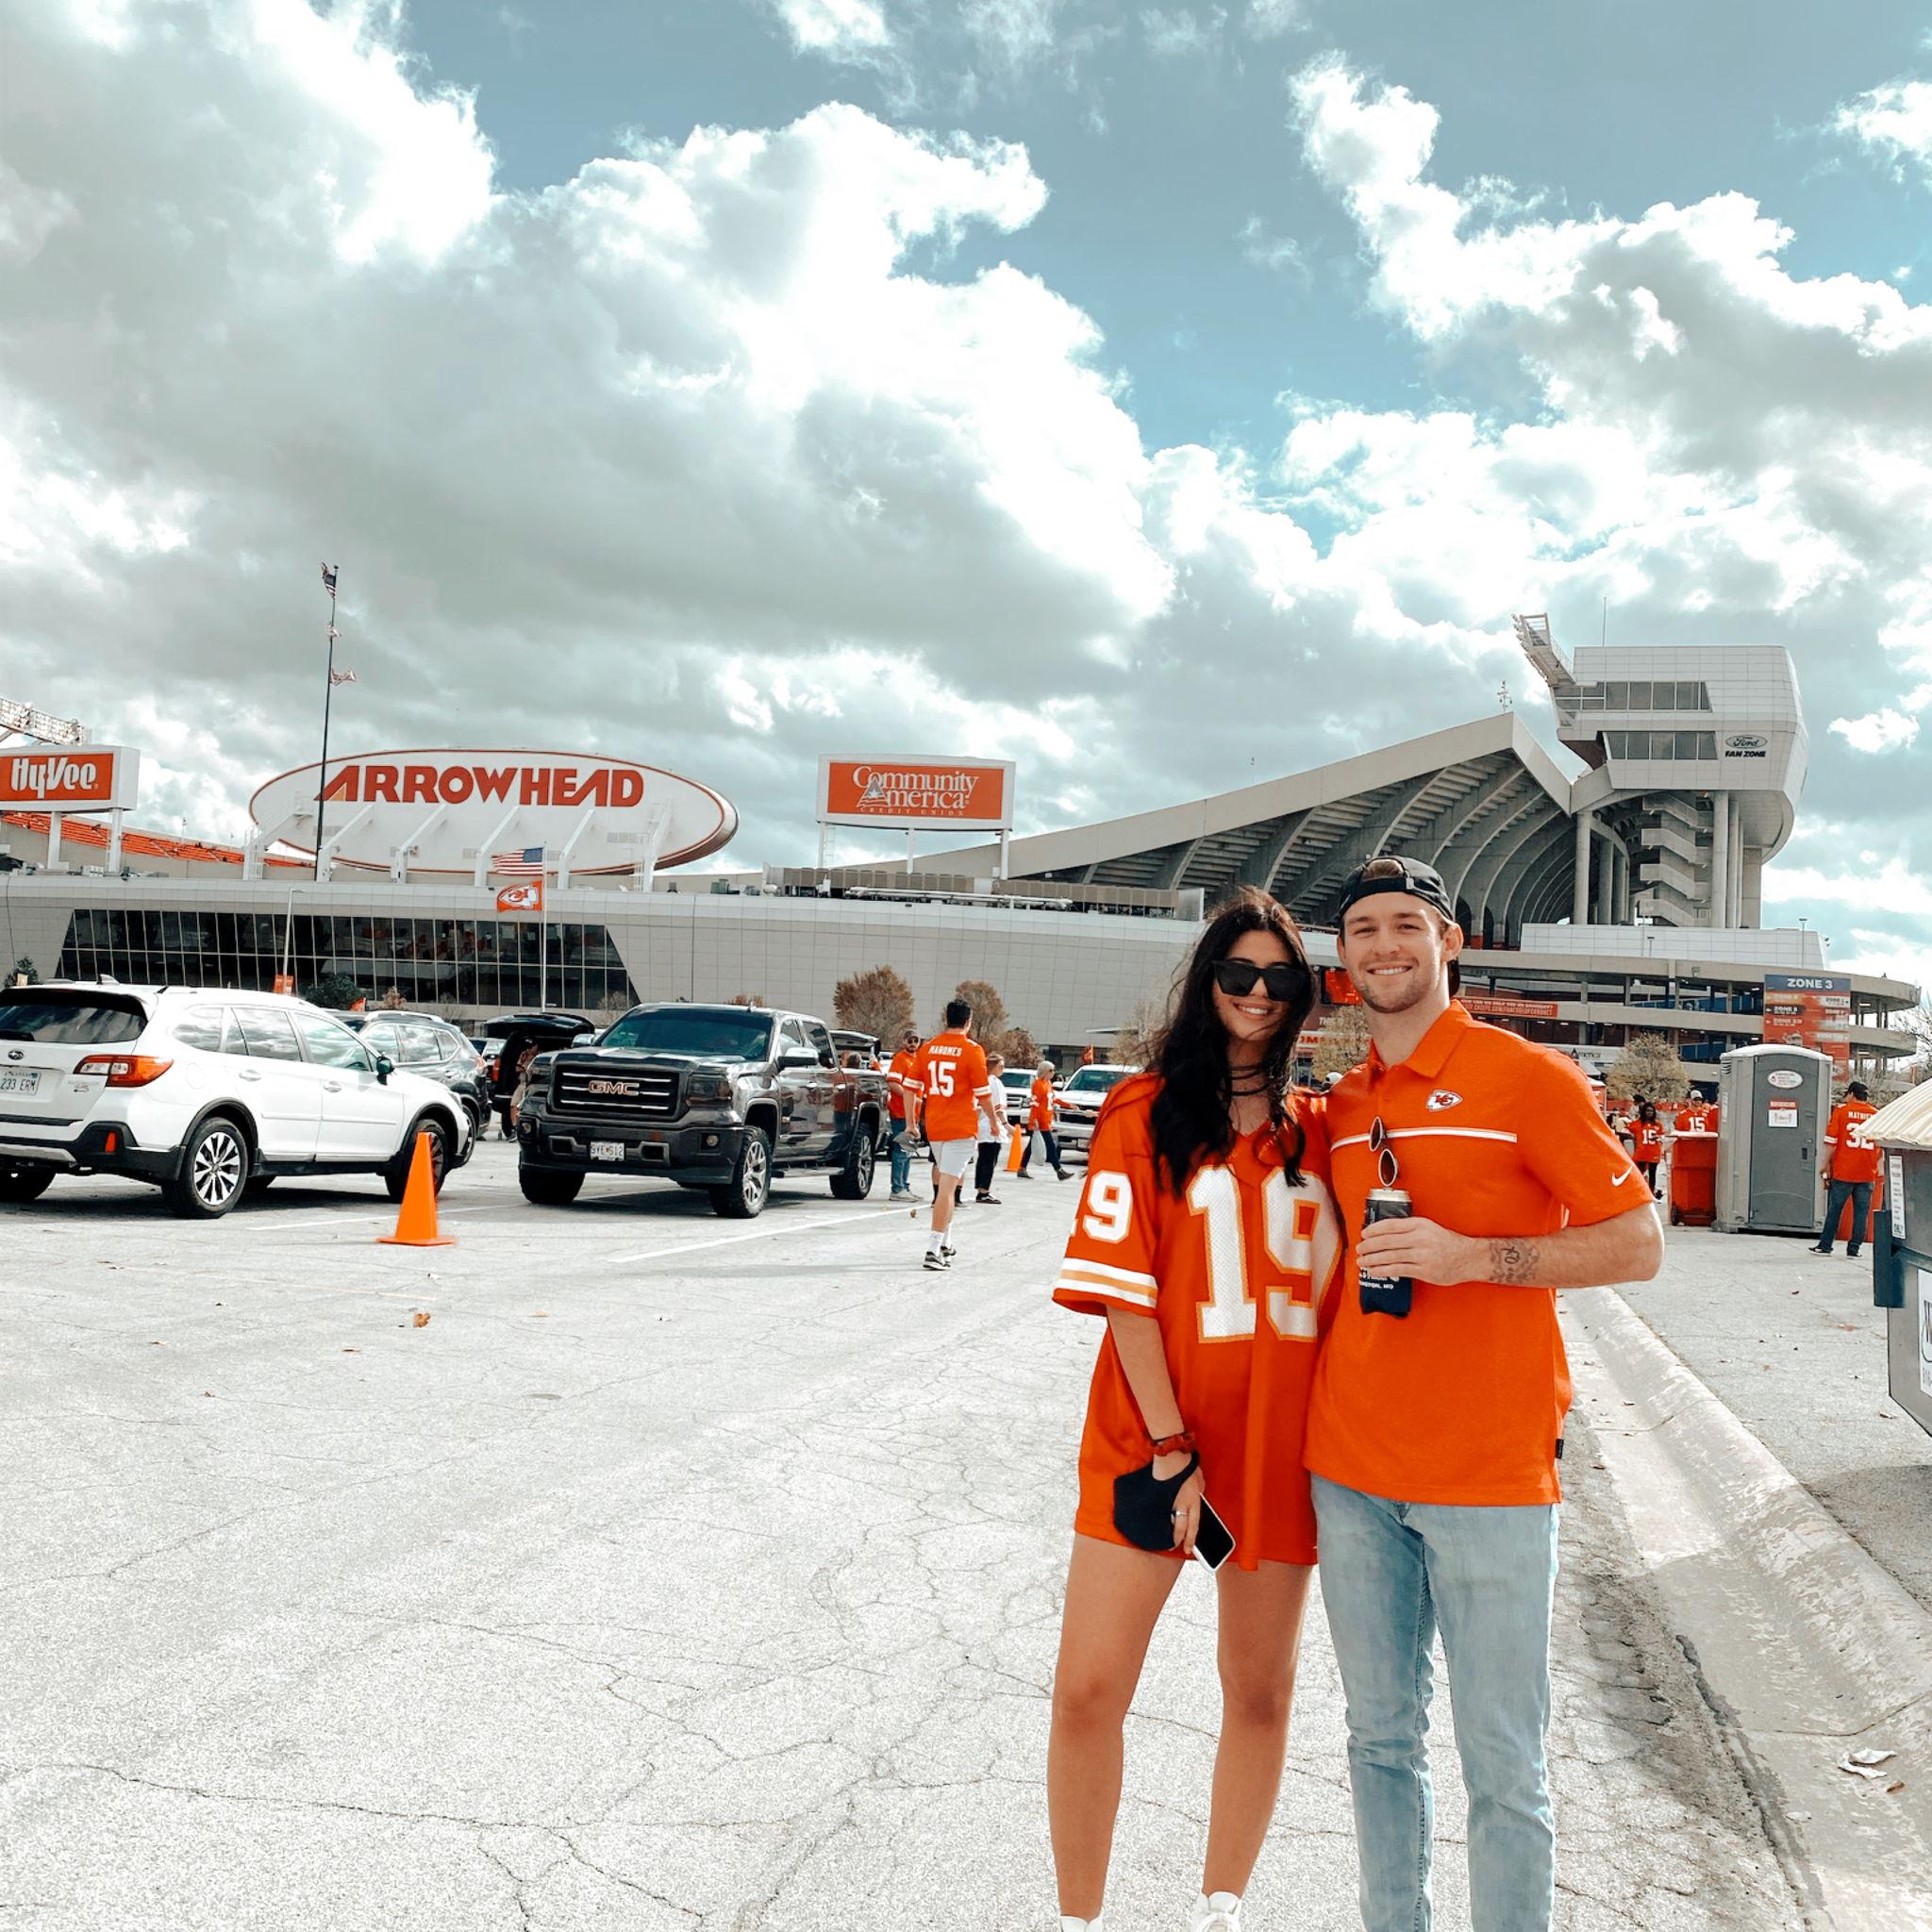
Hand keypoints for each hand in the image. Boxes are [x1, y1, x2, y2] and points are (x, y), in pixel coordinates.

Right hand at [1158, 1460, 1202, 1553]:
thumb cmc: (1186, 1464)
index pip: (1194, 1525)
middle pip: (1180, 1527)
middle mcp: (1181, 1504)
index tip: (1189, 1550)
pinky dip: (1158, 1518)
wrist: (1171, 1455)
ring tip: (1166, 1538)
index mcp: (1194, 1500)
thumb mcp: (1200, 1478)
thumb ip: (1200, 1490)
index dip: (1191, 1539)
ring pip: (1169, 1521)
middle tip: (1174, 1547)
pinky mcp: (1158, 1496)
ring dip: (1168, 1530)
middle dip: (1178, 1539)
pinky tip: (1156, 1522)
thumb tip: (1198, 1494)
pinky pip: (1159, 1511)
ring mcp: (1168, 1500)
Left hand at [1355, 1215, 1484, 1285]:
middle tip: (1359, 1249)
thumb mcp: (1429, 1228)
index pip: (1390, 1225)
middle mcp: (1420, 1238)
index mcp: (1420, 1224)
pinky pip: (1398, 1270)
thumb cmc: (1447, 1242)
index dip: (1374, 1229)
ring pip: (1390, 1256)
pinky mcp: (1424, 1270)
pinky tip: (1374, 1271)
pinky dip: (1383, 1270)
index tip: (1364, 1233)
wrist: (1469, 1258)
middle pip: (1387, 1241)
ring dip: (1372, 1259)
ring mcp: (1422, 1255)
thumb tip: (1383, 1234)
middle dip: (1369, 1246)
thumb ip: (1409, 1229)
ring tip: (1362, 1262)